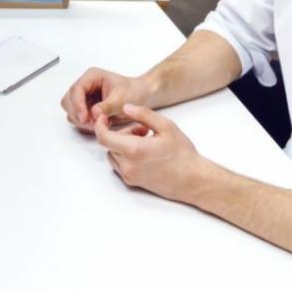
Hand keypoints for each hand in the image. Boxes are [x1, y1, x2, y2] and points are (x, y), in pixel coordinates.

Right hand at [61, 68, 153, 132]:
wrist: (142, 97)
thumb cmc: (133, 91)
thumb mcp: (122, 98)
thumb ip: (107, 106)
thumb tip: (94, 113)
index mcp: (92, 77)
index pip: (76, 90)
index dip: (77, 104)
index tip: (84, 117)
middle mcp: (86, 86)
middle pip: (68, 101)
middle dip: (78, 114)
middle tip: (92, 123)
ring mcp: (85, 98)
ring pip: (71, 111)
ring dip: (81, 120)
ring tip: (98, 123)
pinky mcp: (87, 109)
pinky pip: (78, 118)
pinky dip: (85, 124)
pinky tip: (99, 124)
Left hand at [94, 104, 210, 201]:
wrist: (191, 180)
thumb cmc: (182, 153)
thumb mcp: (166, 126)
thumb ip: (144, 115)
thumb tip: (125, 108)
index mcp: (134, 149)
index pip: (103, 137)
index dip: (100, 125)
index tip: (104, 118)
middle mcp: (127, 165)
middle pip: (109, 144)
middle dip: (121, 133)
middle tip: (142, 130)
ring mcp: (129, 175)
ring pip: (113, 154)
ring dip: (122, 145)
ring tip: (144, 141)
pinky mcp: (132, 182)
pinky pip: (119, 165)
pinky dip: (125, 156)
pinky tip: (143, 153)